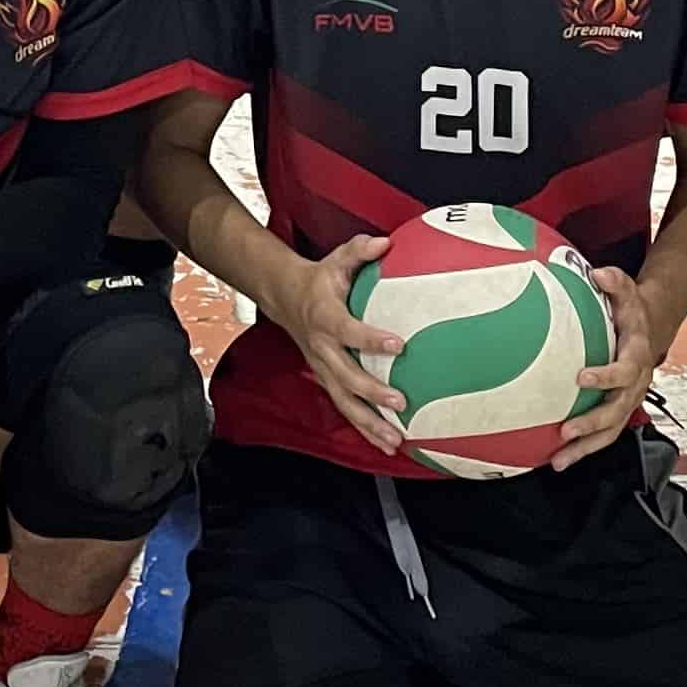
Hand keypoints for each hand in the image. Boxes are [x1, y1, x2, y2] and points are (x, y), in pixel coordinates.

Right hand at [280, 234, 409, 454]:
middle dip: (372, 392)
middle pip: (345, 376)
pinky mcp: (327, 381)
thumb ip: (360, 250)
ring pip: (344, 402)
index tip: (399, 343)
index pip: (348, 330)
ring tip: (395, 440)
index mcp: (325, 318)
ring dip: (369, 424)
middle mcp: (322, 349)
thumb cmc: (320, 280)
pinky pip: (346, 409)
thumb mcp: (336, 260)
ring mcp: (323, 369)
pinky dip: (365, 429)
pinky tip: (388, 444)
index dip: (371, 338)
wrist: (285, 299)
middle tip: (400, 401)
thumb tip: (386, 242)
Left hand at [551, 263, 681, 467]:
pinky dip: (584, 448)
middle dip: (592, 423)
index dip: (606, 376)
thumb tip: (598, 273)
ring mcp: (628, 400)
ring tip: (559, 461)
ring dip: (585, 447)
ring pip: (611, 431)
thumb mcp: (627, 290)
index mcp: (637, 356)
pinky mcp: (619, 410)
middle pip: (617, 410)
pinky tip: (558, 458)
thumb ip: (614, 281)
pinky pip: (604, 434)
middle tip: (565, 430)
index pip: (624, 370)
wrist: (651, 328)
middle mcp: (636, 383)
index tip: (581, 378)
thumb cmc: (631, 310)